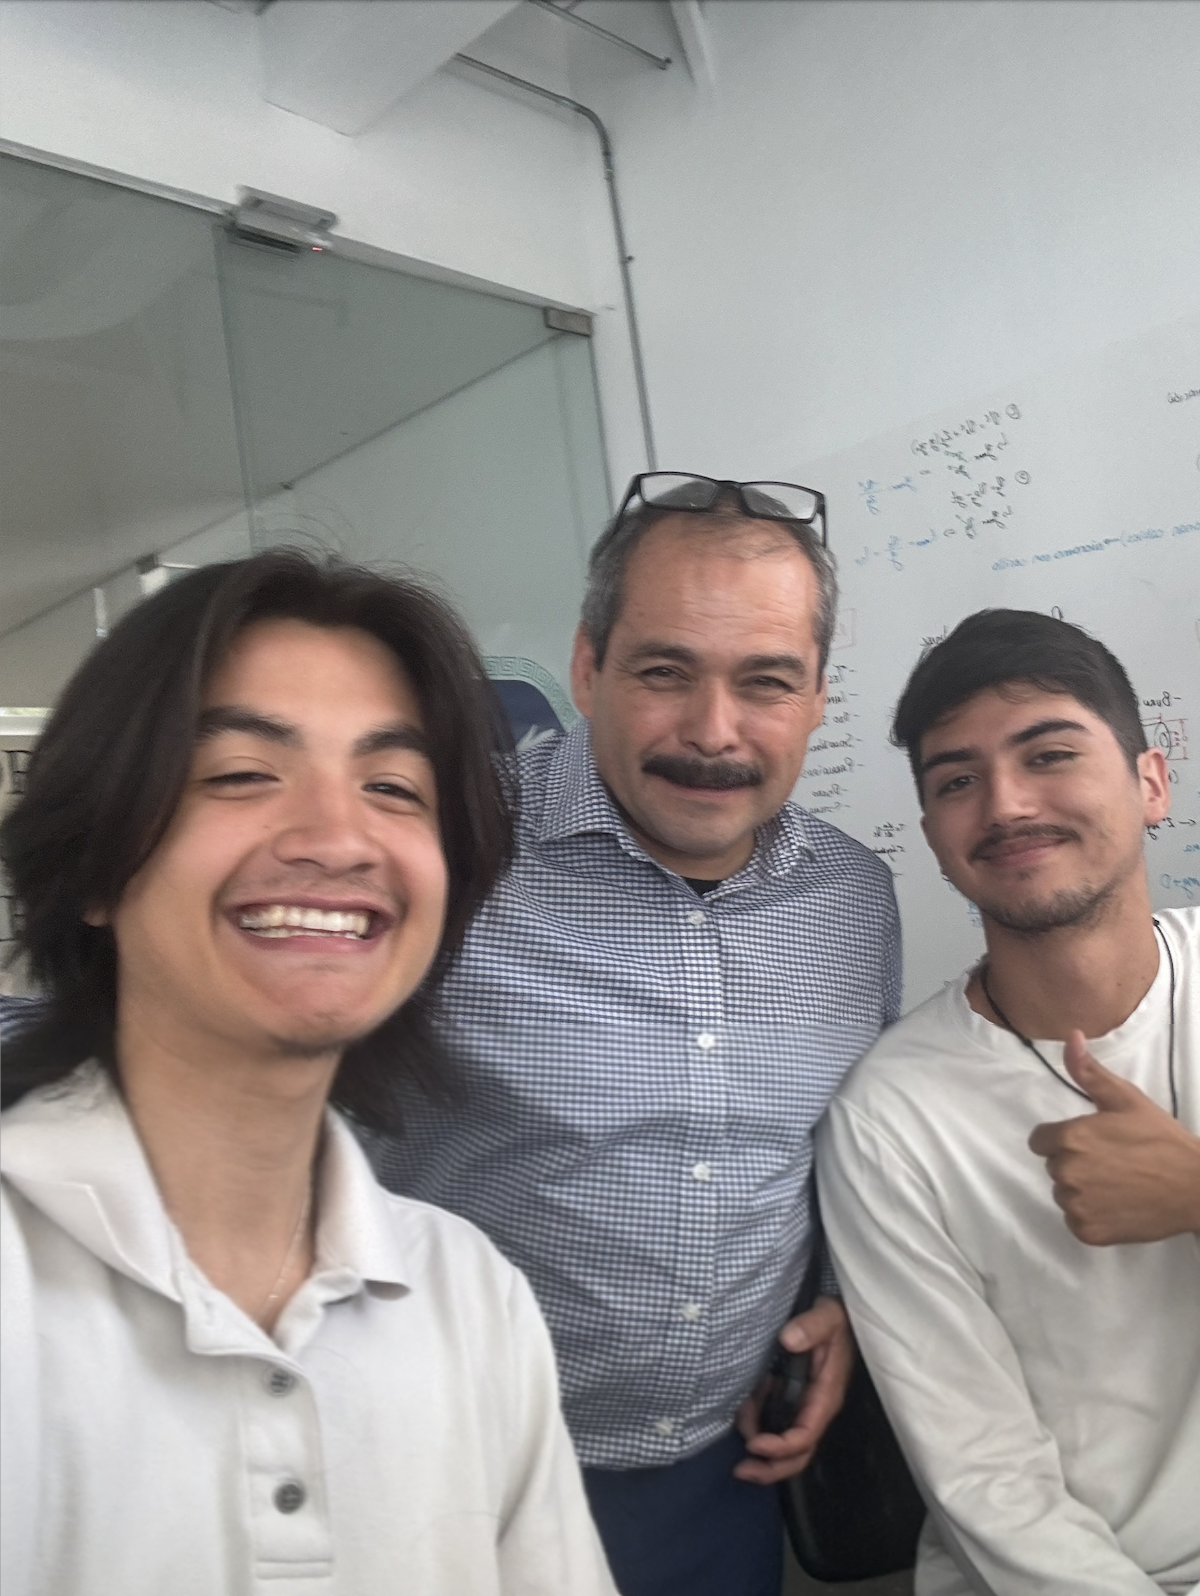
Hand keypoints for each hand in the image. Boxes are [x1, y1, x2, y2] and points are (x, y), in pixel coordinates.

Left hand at [733, 1295, 853, 1484]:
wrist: (834, 1313)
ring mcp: (802, 1405)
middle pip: (797, 1454)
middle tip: (740, 1470)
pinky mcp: (790, 1396)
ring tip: (739, 1417)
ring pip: (782, 1441)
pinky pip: (772, 1418)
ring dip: (757, 1439)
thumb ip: (812, 1326)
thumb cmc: (834, 1317)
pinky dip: (755, 1419)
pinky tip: (746, 1402)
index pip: (805, 1436)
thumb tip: (789, 1339)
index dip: (781, 1447)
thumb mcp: (829, 1316)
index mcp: (825, 1396)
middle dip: (770, 1468)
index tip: (754, 1443)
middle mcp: (814, 1408)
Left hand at [1028, 1031, 1199, 1244]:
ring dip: (1083, 1190)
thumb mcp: (1126, 1100)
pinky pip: (1075, 1220)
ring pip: (1064, 1193)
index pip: (1041, 1140)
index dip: (1064, 1139)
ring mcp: (1076, 1205)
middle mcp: (1066, 1172)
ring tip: (1117, 1183)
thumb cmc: (1161, 1141)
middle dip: (1076, 1162)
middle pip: (1054, 1166)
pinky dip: (1092, 1215)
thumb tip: (1070, 1037)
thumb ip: (1089, 1073)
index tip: (1092, 1142)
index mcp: (1070, 1138)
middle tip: (1112, 1162)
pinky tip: (1118, 1205)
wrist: (1194, 1188)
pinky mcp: (1087, 1232)